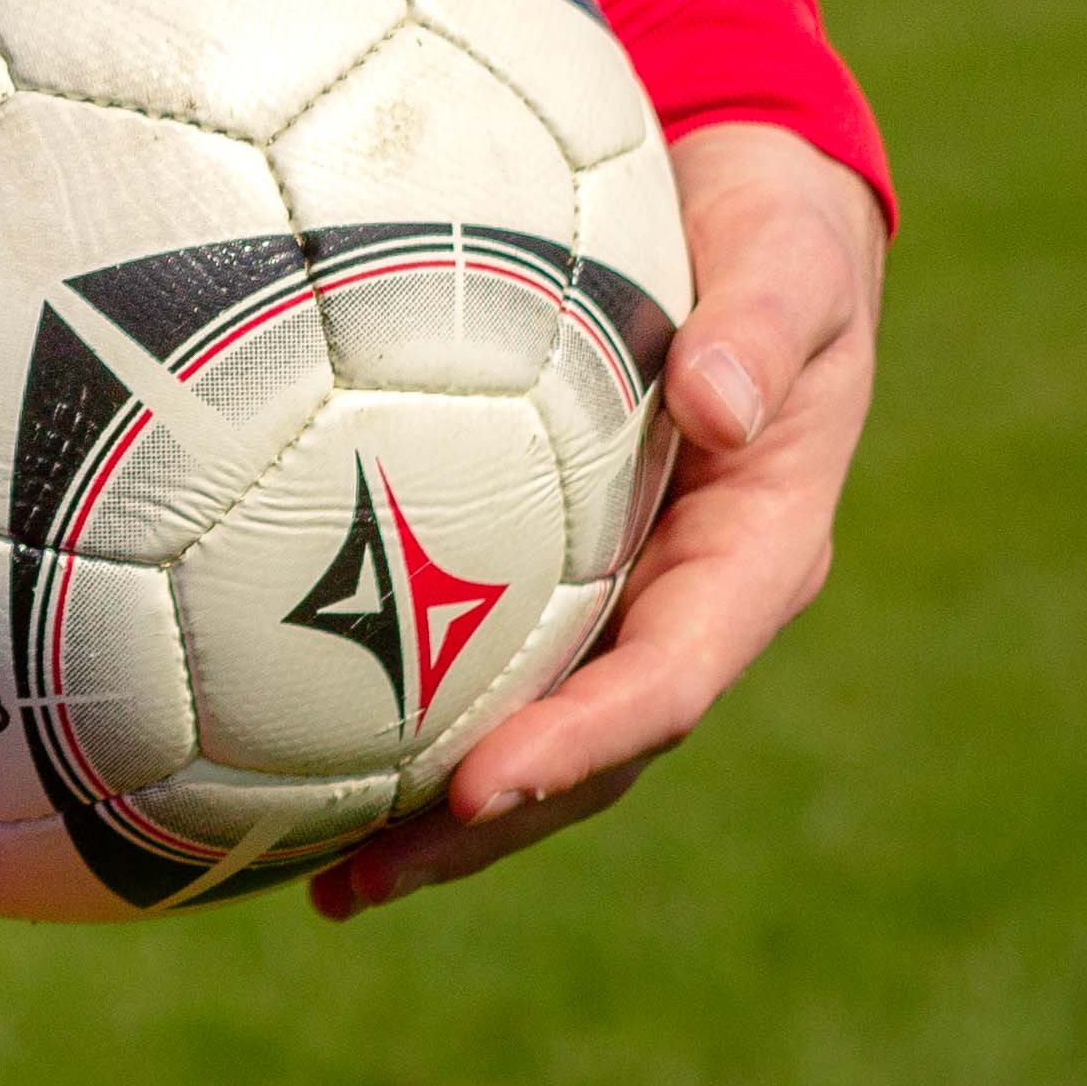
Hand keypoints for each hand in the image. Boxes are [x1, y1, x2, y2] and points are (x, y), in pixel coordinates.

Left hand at [311, 118, 883, 922]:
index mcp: (759, 553)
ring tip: (317, 877)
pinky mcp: (565, 569)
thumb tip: (715, 401)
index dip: (580, 742)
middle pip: (592, 752)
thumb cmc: (779, 227)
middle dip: (487, 825)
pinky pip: (486, 660)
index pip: (668, 680)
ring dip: (439, 813)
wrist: (760, 208)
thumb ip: (759, 325)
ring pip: (537, 732)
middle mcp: (691, 600)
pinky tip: (295, 751)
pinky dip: (407, 715)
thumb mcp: (791, 258)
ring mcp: (628, 595)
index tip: (482, 783)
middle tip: (358, 878)